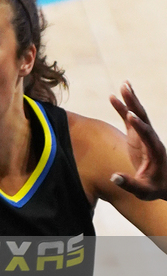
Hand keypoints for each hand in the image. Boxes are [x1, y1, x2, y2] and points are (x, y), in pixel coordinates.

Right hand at [109, 82, 166, 199]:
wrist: (164, 182)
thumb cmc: (155, 188)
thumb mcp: (143, 191)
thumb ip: (129, 183)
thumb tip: (114, 178)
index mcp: (155, 150)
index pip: (147, 135)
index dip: (139, 126)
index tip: (130, 116)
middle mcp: (151, 139)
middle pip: (143, 118)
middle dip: (135, 104)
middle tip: (126, 88)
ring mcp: (144, 136)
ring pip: (138, 114)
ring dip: (130, 100)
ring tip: (123, 85)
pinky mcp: (137, 136)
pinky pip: (130, 119)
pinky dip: (123, 108)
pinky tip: (114, 97)